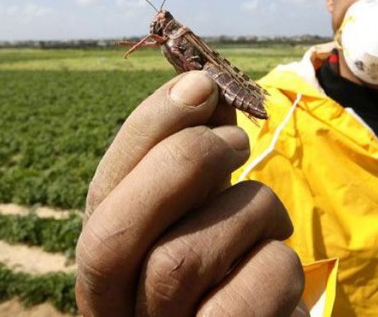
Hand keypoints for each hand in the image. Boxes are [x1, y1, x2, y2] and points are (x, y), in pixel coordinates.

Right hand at [75, 71, 303, 315]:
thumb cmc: (231, 264)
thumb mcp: (204, 206)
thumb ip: (196, 160)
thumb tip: (202, 85)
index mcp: (107, 266)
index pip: (101, 197)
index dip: (146, 130)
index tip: (198, 83)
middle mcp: (115, 310)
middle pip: (115, 233)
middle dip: (182, 162)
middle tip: (236, 139)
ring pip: (180, 261)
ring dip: (247, 209)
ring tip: (268, 212)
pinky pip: (246, 295)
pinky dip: (276, 260)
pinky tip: (277, 259)